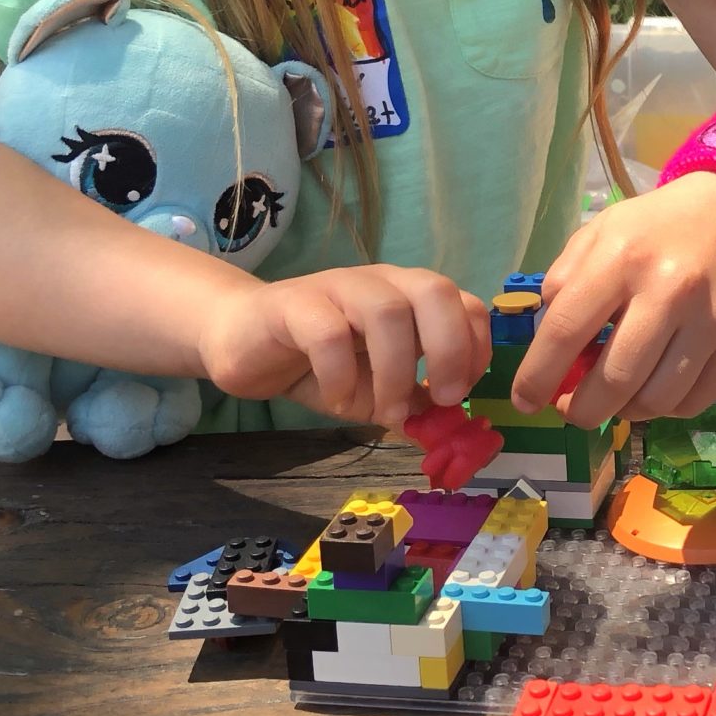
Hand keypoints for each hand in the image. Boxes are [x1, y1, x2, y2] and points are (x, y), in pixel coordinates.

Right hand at [194, 266, 488, 427]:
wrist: (240, 341)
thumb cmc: (318, 364)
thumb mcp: (374, 390)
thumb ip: (411, 403)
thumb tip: (451, 432)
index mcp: (408, 296)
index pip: (464, 302)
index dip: (475, 346)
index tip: (463, 392)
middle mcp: (380, 282)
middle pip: (434, 291)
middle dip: (449, 348)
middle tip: (443, 398)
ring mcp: (337, 287)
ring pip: (386, 311)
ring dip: (395, 371)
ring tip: (386, 412)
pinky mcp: (293, 304)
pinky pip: (328, 332)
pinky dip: (341, 374)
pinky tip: (336, 399)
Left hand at [507, 172, 715, 426]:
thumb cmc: (661, 225)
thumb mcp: (603, 231)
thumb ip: (564, 279)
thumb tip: (546, 340)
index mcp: (623, 258)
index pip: (567, 332)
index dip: (537, 377)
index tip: (525, 400)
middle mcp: (668, 291)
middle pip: (614, 381)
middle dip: (581, 410)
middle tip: (571, 408)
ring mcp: (710, 321)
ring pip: (656, 401)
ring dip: (624, 412)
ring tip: (615, 397)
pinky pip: (693, 403)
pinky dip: (665, 409)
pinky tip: (654, 389)